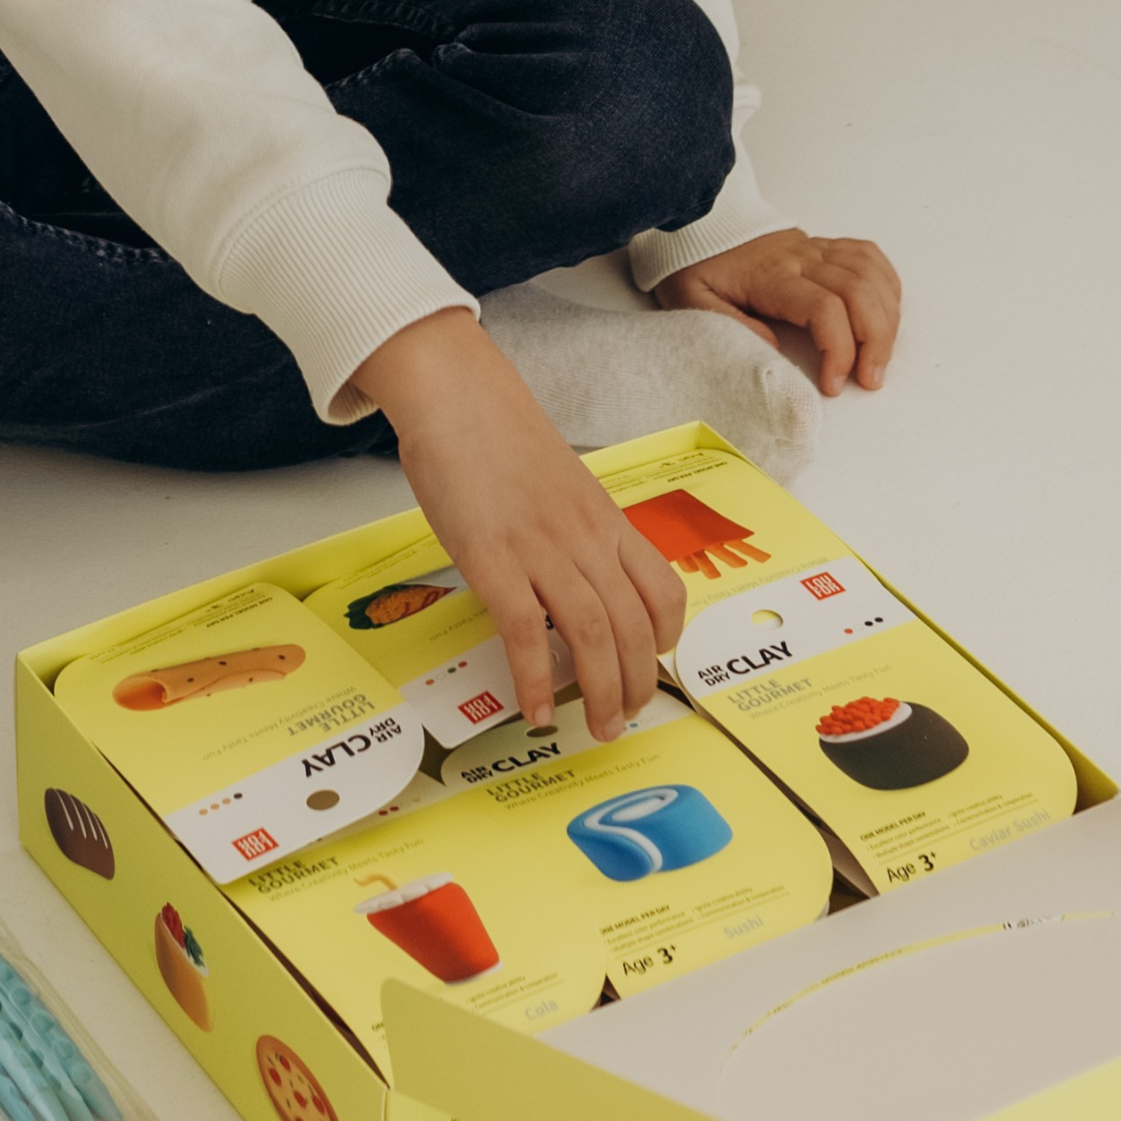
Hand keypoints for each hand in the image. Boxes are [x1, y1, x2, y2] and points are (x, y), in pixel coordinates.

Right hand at [347, 311, 685, 740]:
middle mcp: (583, 537)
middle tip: (623, 720)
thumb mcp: (555, 481)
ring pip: (593, 635)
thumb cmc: (497, 434)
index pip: (662, 587)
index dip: (665, 637)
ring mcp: (540, 548)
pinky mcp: (492, 557)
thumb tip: (571, 572)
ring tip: (595, 729)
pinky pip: (523, 631)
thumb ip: (572, 526)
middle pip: (633, 625)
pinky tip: (533, 709)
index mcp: (603, 517)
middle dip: (636, 684)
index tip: (650, 664)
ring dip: (601, 693)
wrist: (455, 391)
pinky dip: (534, 678)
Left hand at [652, 230, 900, 398]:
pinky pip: (869, 256)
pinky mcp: (823, 244)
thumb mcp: (691, 298)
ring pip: (870, 275)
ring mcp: (816, 247)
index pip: (824, 308)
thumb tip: (773, 348)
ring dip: (886, 318)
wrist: (700, 220)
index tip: (833, 384)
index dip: (839, 349)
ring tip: (880, 356)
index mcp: (771, 274)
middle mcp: (801, 257)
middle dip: (876, 341)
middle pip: (859, 293)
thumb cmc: (696, 263)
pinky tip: (884, 313)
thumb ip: (728, 324)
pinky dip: (886, 285)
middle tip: (871, 379)